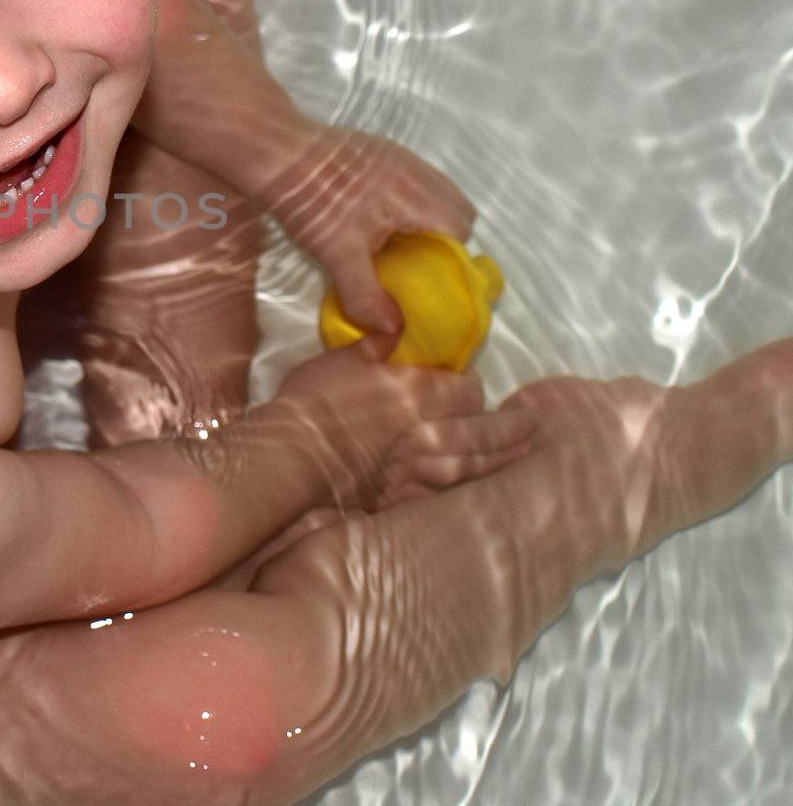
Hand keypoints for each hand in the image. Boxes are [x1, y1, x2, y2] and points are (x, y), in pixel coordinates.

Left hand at [264, 124, 476, 335]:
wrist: (279, 153)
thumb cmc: (312, 201)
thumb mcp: (338, 255)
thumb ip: (367, 295)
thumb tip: (392, 331)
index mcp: (417, 196)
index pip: (461, 231)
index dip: (450, 260)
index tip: (429, 279)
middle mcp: (417, 172)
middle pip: (457, 209)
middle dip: (444, 239)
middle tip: (415, 264)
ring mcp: (401, 158)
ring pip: (436, 192)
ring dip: (427, 219)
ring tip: (397, 244)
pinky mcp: (381, 152)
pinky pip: (414, 180)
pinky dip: (410, 202)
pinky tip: (379, 219)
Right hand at [268, 342, 533, 514]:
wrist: (291, 454)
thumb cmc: (312, 400)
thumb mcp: (344, 356)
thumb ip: (379, 342)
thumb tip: (400, 324)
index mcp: (417, 391)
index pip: (465, 390)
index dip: (474, 389)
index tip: (474, 388)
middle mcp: (429, 431)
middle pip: (481, 430)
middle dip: (509, 428)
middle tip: (532, 425)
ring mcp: (418, 469)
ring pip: (473, 465)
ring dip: (503, 461)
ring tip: (524, 456)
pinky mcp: (402, 498)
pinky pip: (445, 497)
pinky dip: (466, 495)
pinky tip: (479, 494)